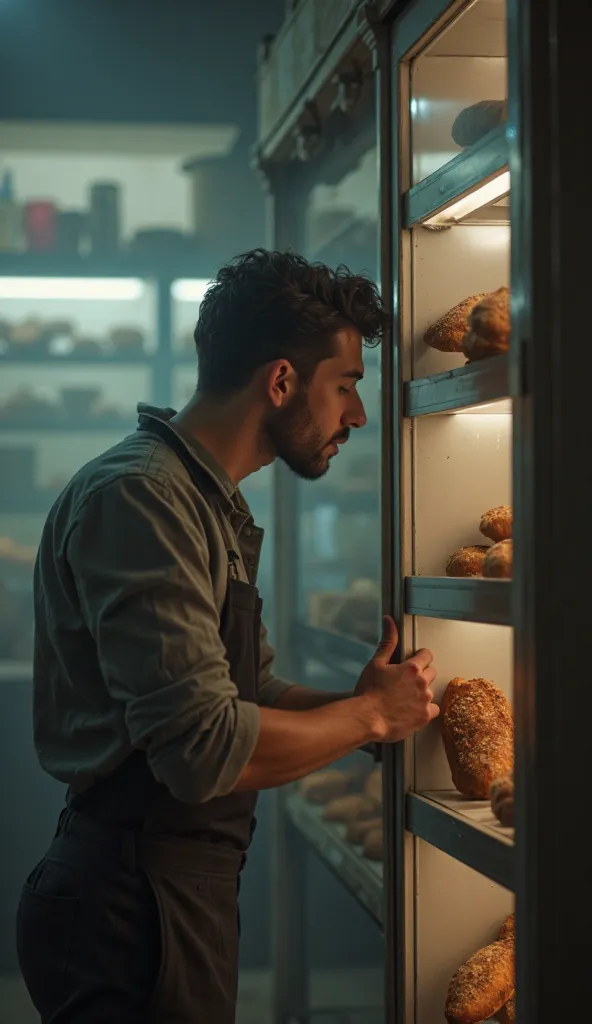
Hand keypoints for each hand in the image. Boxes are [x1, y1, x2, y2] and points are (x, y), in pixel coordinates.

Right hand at [354, 616, 438, 742]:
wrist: (367, 718)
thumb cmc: (369, 691)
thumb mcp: (376, 663)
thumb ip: (387, 642)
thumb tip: (389, 620)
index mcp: (412, 667)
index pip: (427, 655)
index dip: (420, 658)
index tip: (414, 663)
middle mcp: (422, 682)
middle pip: (431, 673)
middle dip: (421, 676)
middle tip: (406, 683)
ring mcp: (425, 700)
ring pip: (431, 692)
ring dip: (422, 693)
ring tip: (405, 699)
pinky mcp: (425, 717)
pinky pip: (433, 710)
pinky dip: (425, 710)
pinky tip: (412, 711)